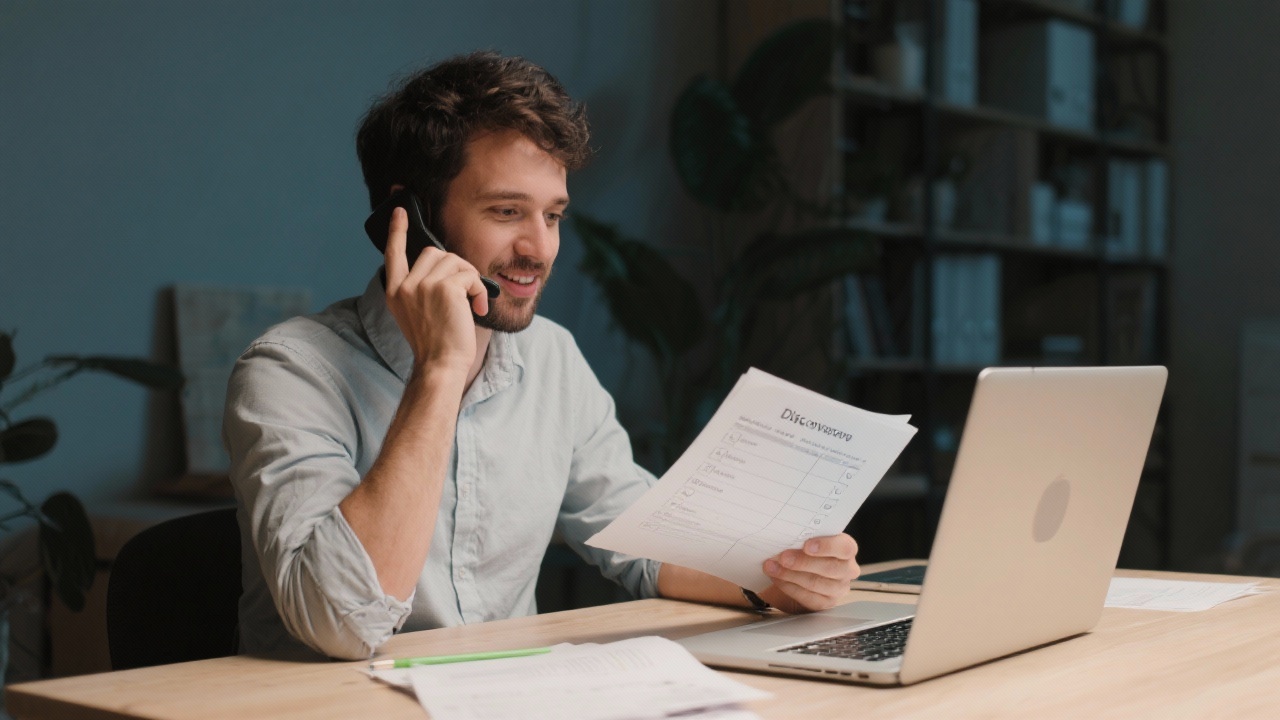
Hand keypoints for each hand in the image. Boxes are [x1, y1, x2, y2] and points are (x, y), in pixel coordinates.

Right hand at [383, 207, 488, 370]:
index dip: (397, 231)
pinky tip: (478, 309)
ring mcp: (423, 286)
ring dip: (470, 279)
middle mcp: (405, 286)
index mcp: (395, 291)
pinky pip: (470, 275)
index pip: (393, 253)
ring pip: (455, 261)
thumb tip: (443, 265)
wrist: (441, 365)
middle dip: (455, 267)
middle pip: (435, 253)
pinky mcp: (445, 289)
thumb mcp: (416, 313)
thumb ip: (420, 288)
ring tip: (472, 303)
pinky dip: (479, 291)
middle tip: (464, 291)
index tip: (400, 212)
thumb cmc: (436, 343)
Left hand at [758, 534, 859, 612]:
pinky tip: (776, 578)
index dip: (827, 546)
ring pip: (815, 583)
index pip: (845, 548)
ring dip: (790, 574)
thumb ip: (803, 537)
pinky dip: (788, 586)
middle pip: (829, 568)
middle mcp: (847, 570)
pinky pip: (807, 597)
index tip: (806, 545)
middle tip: (783, 557)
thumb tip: (784, 536)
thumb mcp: (807, 540)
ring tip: (772, 567)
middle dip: (802, 562)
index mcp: (847, 549)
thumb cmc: (806, 551)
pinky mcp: (826, 603)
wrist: (800, 573)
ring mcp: (838, 589)